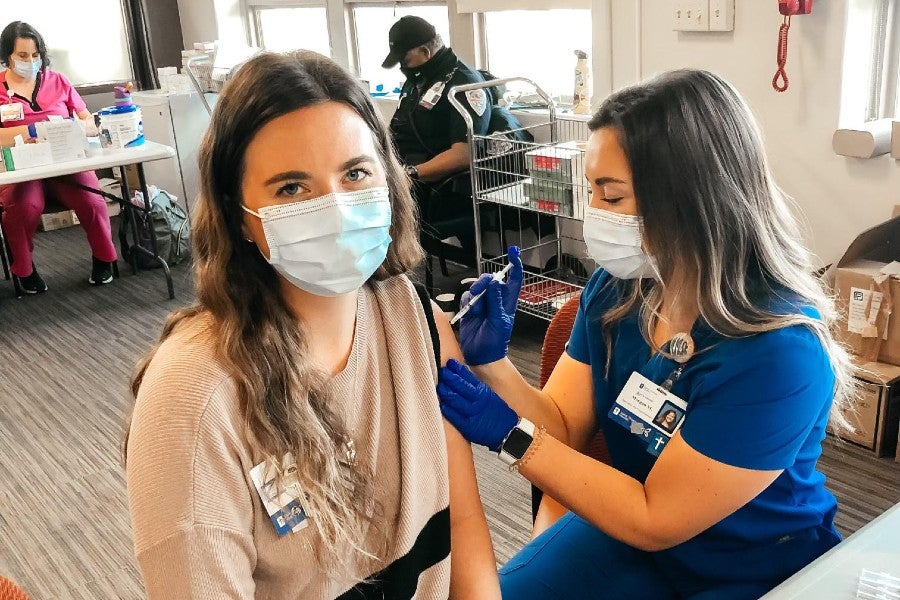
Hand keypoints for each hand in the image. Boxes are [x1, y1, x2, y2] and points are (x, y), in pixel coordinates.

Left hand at [437, 359, 518, 451]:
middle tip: (442, 371)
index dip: (458, 369)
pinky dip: (449, 411)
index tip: (450, 363)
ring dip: (447, 392)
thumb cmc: (498, 414)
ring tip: (439, 386)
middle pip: (461, 386)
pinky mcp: (469, 427)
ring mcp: (473, 413)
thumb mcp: (489, 396)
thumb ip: (476, 388)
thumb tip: (462, 377)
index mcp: (483, 392)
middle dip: (450, 377)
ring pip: (457, 400)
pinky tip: (442, 405)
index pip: (468, 377)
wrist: (509, 432)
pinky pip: (456, 417)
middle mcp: (478, 401)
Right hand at [459, 246, 522, 365]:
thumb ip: (495, 301)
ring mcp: (482, 304)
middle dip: (485, 282)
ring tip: (475, 309)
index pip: (514, 279)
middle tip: (479, 291)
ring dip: (474, 295)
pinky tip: (469, 312)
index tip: (513, 252)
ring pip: (477, 287)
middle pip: (491, 280)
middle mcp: (495, 300)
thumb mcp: (498, 321)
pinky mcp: (470, 309)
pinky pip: (466, 297)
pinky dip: (466, 302)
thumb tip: (496, 281)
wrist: (481, 356)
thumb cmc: (495, 342)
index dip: (515, 265)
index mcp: (507, 302)